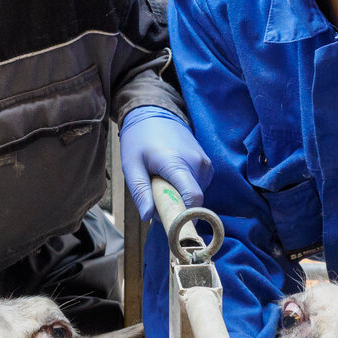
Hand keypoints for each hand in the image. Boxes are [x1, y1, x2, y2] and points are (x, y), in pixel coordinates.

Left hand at [119, 107, 212, 221]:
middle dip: (176, 205)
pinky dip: (185, 186)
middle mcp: (197, 163)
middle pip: (193, 199)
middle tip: (156, 195)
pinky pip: (198, 184)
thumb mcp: (131, 165)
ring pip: (196, 193)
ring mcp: (204, 162)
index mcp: (177, 163)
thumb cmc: (139, 139)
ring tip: (162, 180)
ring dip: (180, 195)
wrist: (154, 112)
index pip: (193, 197)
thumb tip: (149, 216)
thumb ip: (140, 191)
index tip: (174, 225)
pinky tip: (171, 176)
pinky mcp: (206, 163)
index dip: (186, 216)